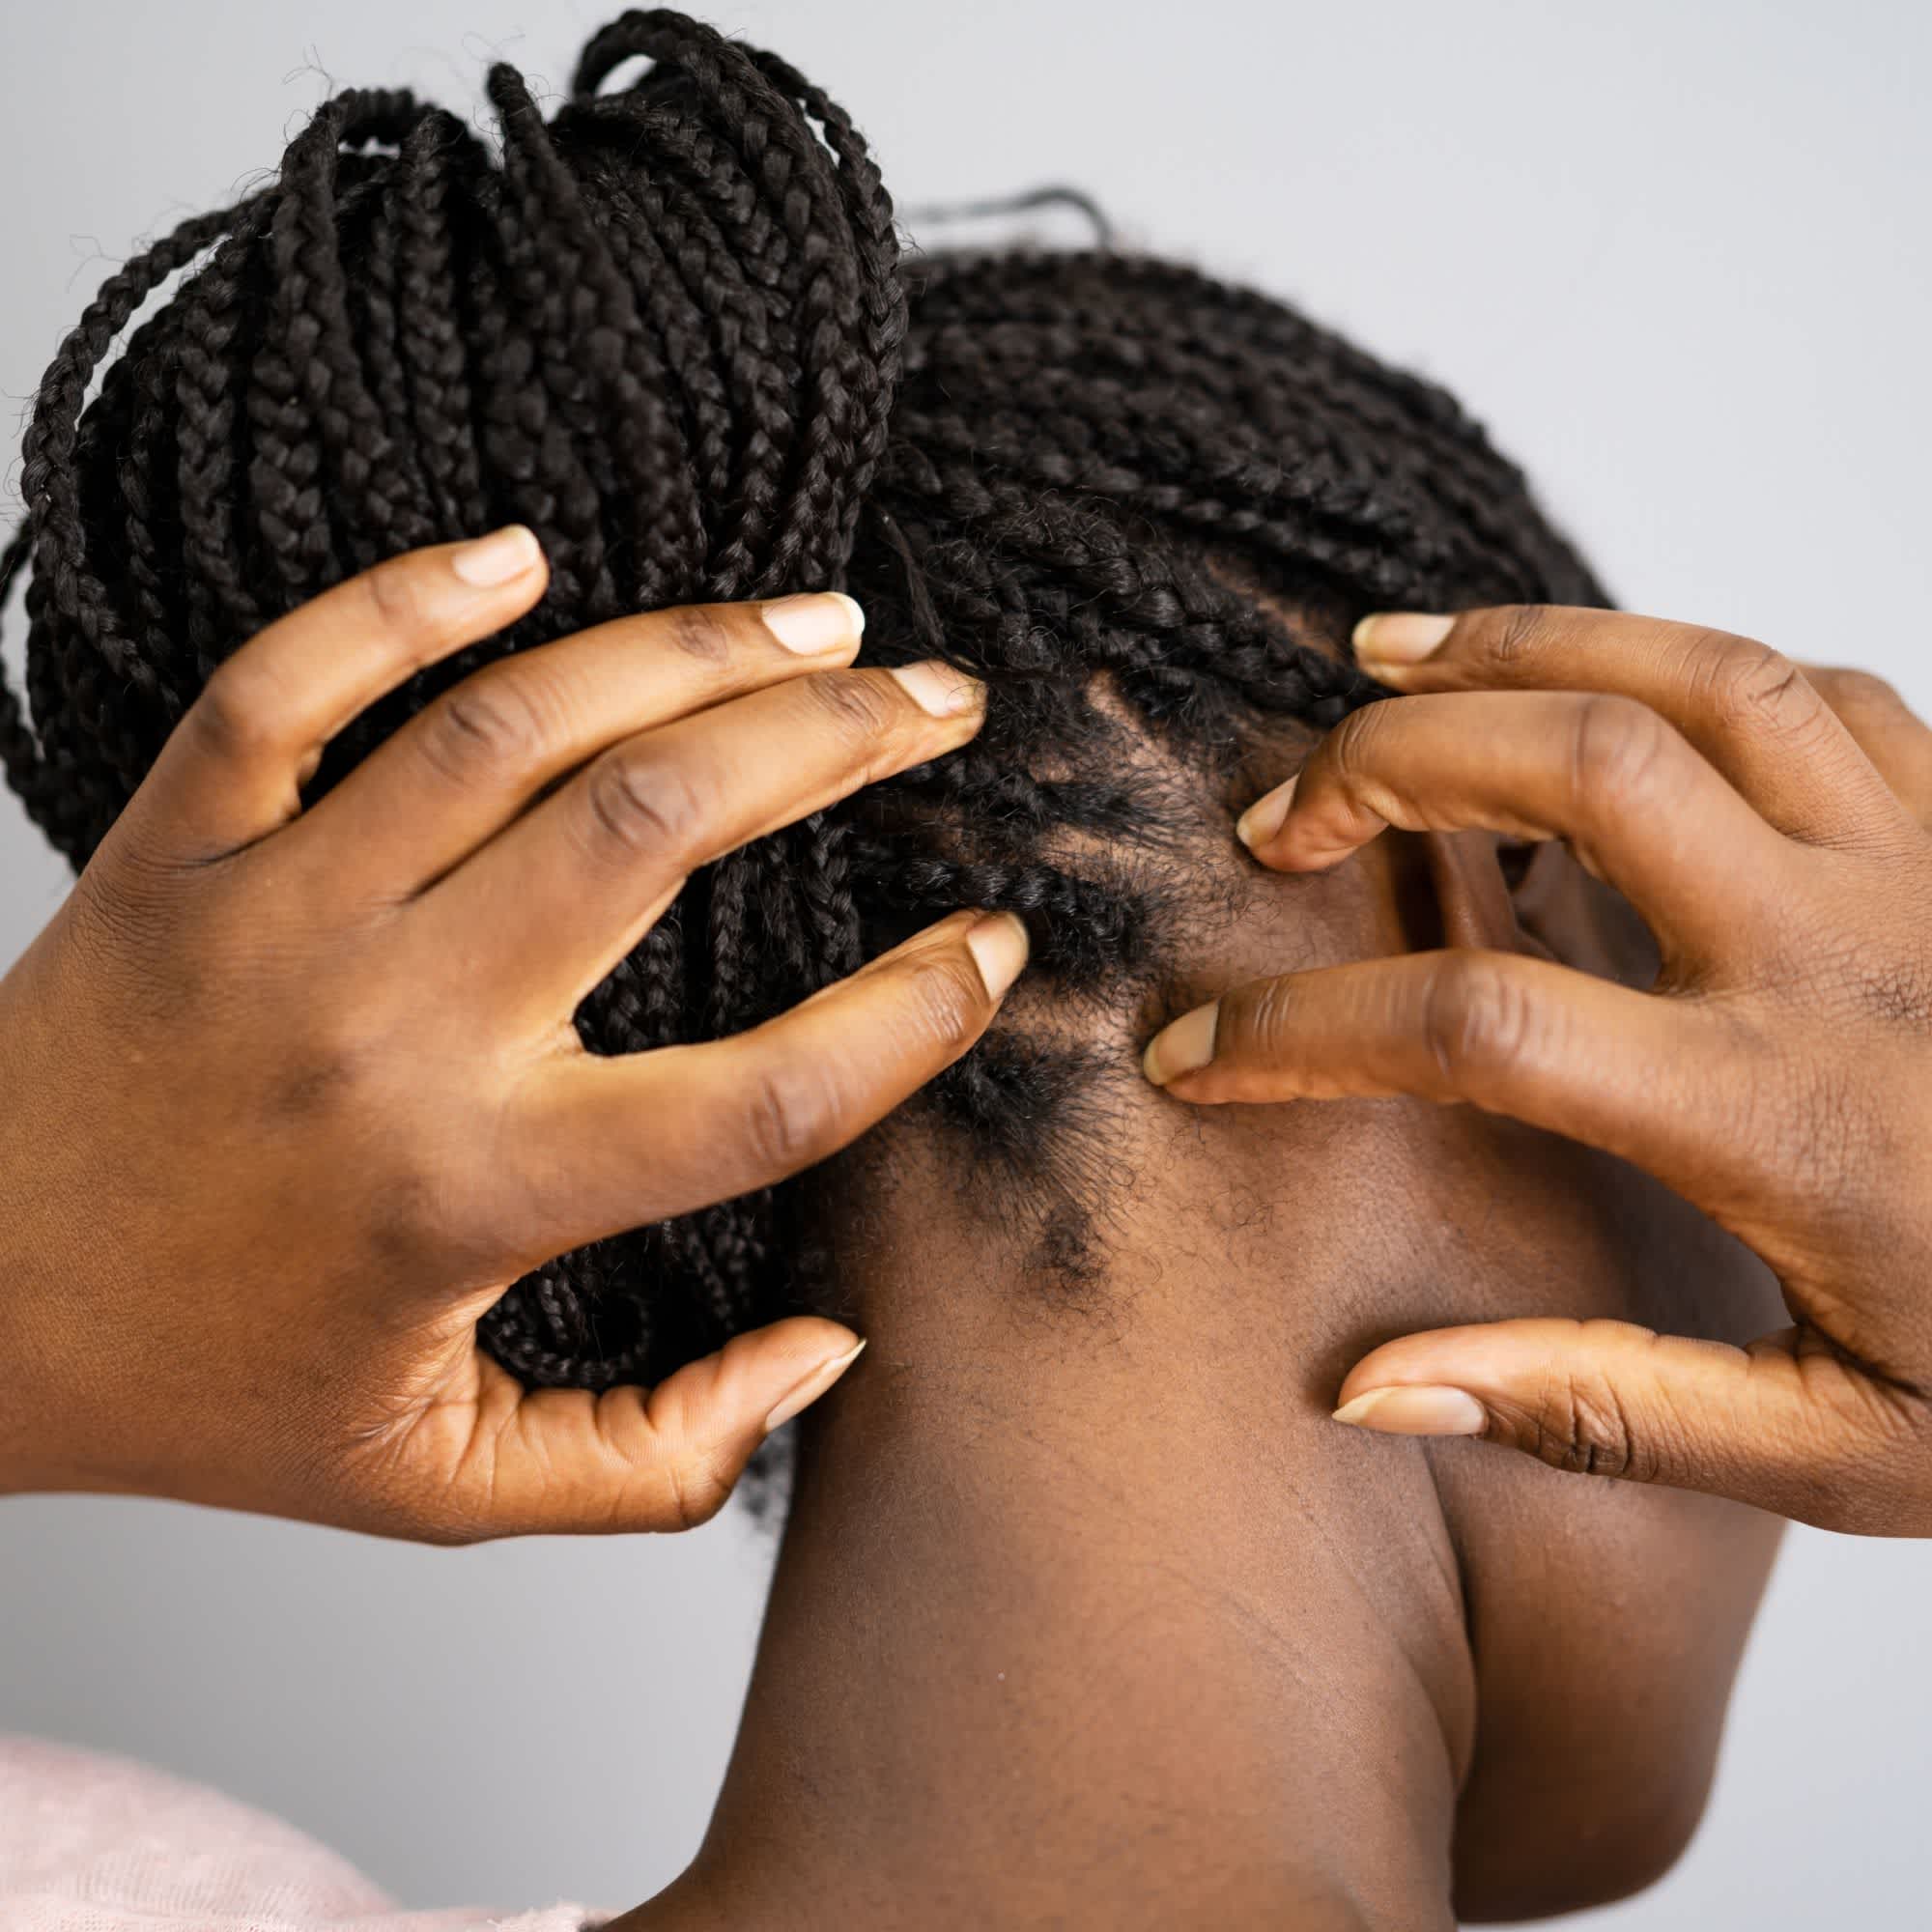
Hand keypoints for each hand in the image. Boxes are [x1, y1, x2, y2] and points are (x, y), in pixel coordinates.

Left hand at [0, 527, 1025, 1540]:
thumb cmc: (207, 1396)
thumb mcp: (442, 1487)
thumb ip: (656, 1458)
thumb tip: (827, 1358)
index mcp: (474, 1194)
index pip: (762, 1096)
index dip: (910, 1017)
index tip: (991, 949)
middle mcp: (391, 1031)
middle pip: (663, 834)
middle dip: (838, 745)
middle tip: (939, 705)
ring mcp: (275, 916)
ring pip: (518, 731)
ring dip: (691, 653)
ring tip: (819, 623)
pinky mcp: (176, 846)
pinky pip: (292, 681)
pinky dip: (404, 597)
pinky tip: (522, 553)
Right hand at [1143, 603, 1931, 1534]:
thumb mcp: (1837, 1452)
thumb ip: (1597, 1406)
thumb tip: (1367, 1389)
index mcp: (1782, 1114)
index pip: (1478, 1022)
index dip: (1304, 1031)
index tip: (1198, 1057)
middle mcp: (1841, 953)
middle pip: (1573, 764)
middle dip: (1388, 760)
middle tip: (1281, 815)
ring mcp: (1921, 863)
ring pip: (1691, 673)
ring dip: (1514, 646)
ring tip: (1382, 656)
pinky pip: (1806, 686)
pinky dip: (1668, 658)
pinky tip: (1590, 684)